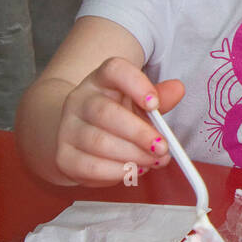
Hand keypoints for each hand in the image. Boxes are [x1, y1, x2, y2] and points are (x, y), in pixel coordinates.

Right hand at [53, 58, 184, 185]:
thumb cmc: (118, 117)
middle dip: (139, 133)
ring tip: (154, 161)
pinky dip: (118, 172)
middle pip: (105, 112)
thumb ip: (160, 96)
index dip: (136, 84)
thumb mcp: (139, 102)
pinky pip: (91, 166)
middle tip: (163, 147)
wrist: (80, 136)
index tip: (154, 104)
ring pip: (99, 142)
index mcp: (101, 80)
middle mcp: (79, 100)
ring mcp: (68, 128)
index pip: (114, 70)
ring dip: (133, 156)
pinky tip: (134, 170)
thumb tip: (177, 89)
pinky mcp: (64, 156)